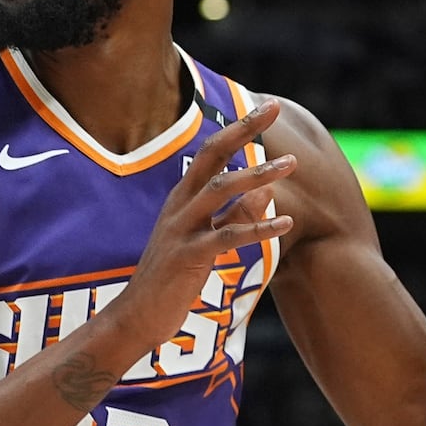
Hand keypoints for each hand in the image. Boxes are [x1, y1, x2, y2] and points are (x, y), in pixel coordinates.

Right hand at [118, 99, 295, 346]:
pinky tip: (285, 223)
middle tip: (273, 108)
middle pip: (211, 156)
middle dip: (242, 129)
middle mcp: (179, 206)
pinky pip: (227, 237)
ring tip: (289, 165)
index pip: (211, 152)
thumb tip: (266, 190)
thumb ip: (233, 215)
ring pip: (220, 191)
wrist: (136, 317)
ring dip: (257, 176)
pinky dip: (258, 228)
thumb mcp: (203, 240)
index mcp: (181, 198)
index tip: (268, 108)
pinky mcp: (188, 257)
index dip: (238, 127)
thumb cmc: (171, 280)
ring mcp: (181, 229)